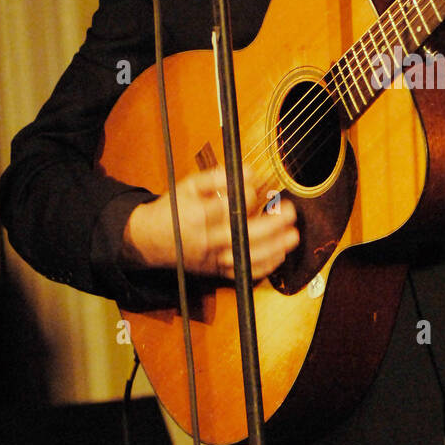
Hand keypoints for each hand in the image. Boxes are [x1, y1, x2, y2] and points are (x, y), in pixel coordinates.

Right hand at [122, 162, 298, 280]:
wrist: (151, 240)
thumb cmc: (174, 209)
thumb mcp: (187, 186)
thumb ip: (216, 177)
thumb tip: (248, 171)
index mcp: (196, 217)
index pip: (226, 208)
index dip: (246, 196)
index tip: (255, 186)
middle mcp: (206, 241)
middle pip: (241, 235)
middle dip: (270, 225)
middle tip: (290, 211)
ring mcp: (213, 259)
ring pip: (246, 257)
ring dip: (274, 248)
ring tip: (293, 235)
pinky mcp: (218, 271)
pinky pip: (244, 273)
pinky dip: (265, 266)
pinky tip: (280, 254)